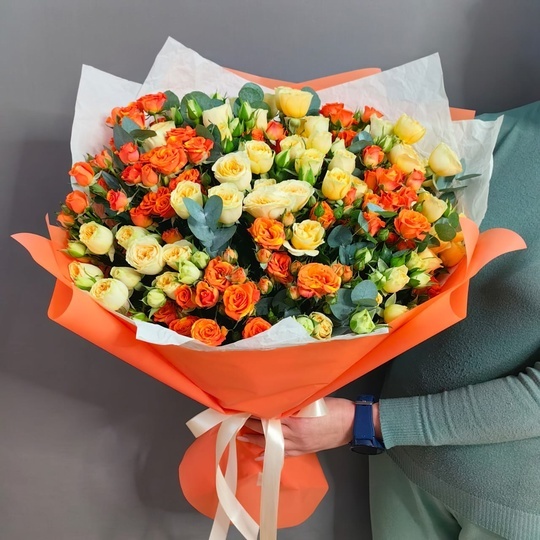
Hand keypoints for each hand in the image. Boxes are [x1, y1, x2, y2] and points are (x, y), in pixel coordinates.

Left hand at [240, 397, 355, 456]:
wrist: (353, 424)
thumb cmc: (335, 408)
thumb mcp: (314, 399)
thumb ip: (295, 399)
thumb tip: (278, 394)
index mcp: (296, 420)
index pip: (269, 416)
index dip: (256, 412)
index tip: (243, 408)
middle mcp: (295, 434)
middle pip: (268, 431)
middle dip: (252, 425)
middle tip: (237, 420)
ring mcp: (299, 444)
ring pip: (273, 444)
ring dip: (256, 440)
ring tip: (242, 436)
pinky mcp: (304, 450)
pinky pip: (284, 454)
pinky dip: (270, 454)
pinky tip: (260, 455)